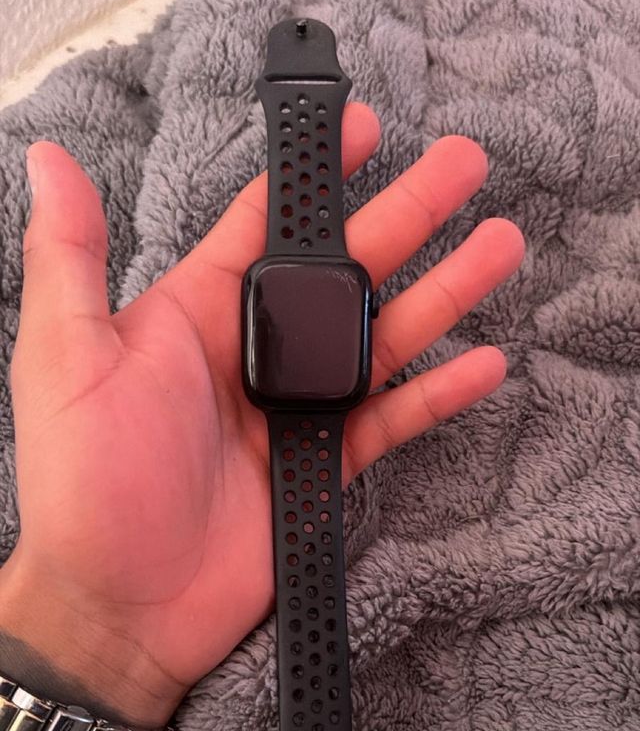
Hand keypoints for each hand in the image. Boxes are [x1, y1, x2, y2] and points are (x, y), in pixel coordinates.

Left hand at [0, 106, 523, 728]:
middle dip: (406, 215)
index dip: (313, 174)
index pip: (264, 224)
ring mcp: (294, 411)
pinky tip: (483, 364)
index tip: (360, 124)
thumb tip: (50, 160)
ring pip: (382, 339)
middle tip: (465, 165)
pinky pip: (391, 422)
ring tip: (499, 245)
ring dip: (442, 292)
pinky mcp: (323, 468)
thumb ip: (71, 260)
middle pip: (344, 271)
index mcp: (196, 313)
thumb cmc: (84, 484)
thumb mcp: (66, 361)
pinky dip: (437, 396)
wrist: (121, 606)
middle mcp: (253, 353)